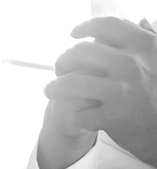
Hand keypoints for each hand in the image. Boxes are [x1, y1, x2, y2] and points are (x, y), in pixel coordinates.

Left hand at [42, 17, 156, 168]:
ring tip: (49, 90)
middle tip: (58, 68)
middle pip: (82, 52)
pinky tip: (79, 117)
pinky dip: (77, 117)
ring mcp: (120, 91)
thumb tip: (141, 22)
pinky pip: (80, 115)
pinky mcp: (111, 117)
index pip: (107, 26)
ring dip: (55, 87)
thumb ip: (148, 40)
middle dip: (63, 59)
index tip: (73, 34)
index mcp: (143, 45)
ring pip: (72, 82)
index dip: (85, 27)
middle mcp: (131, 64)